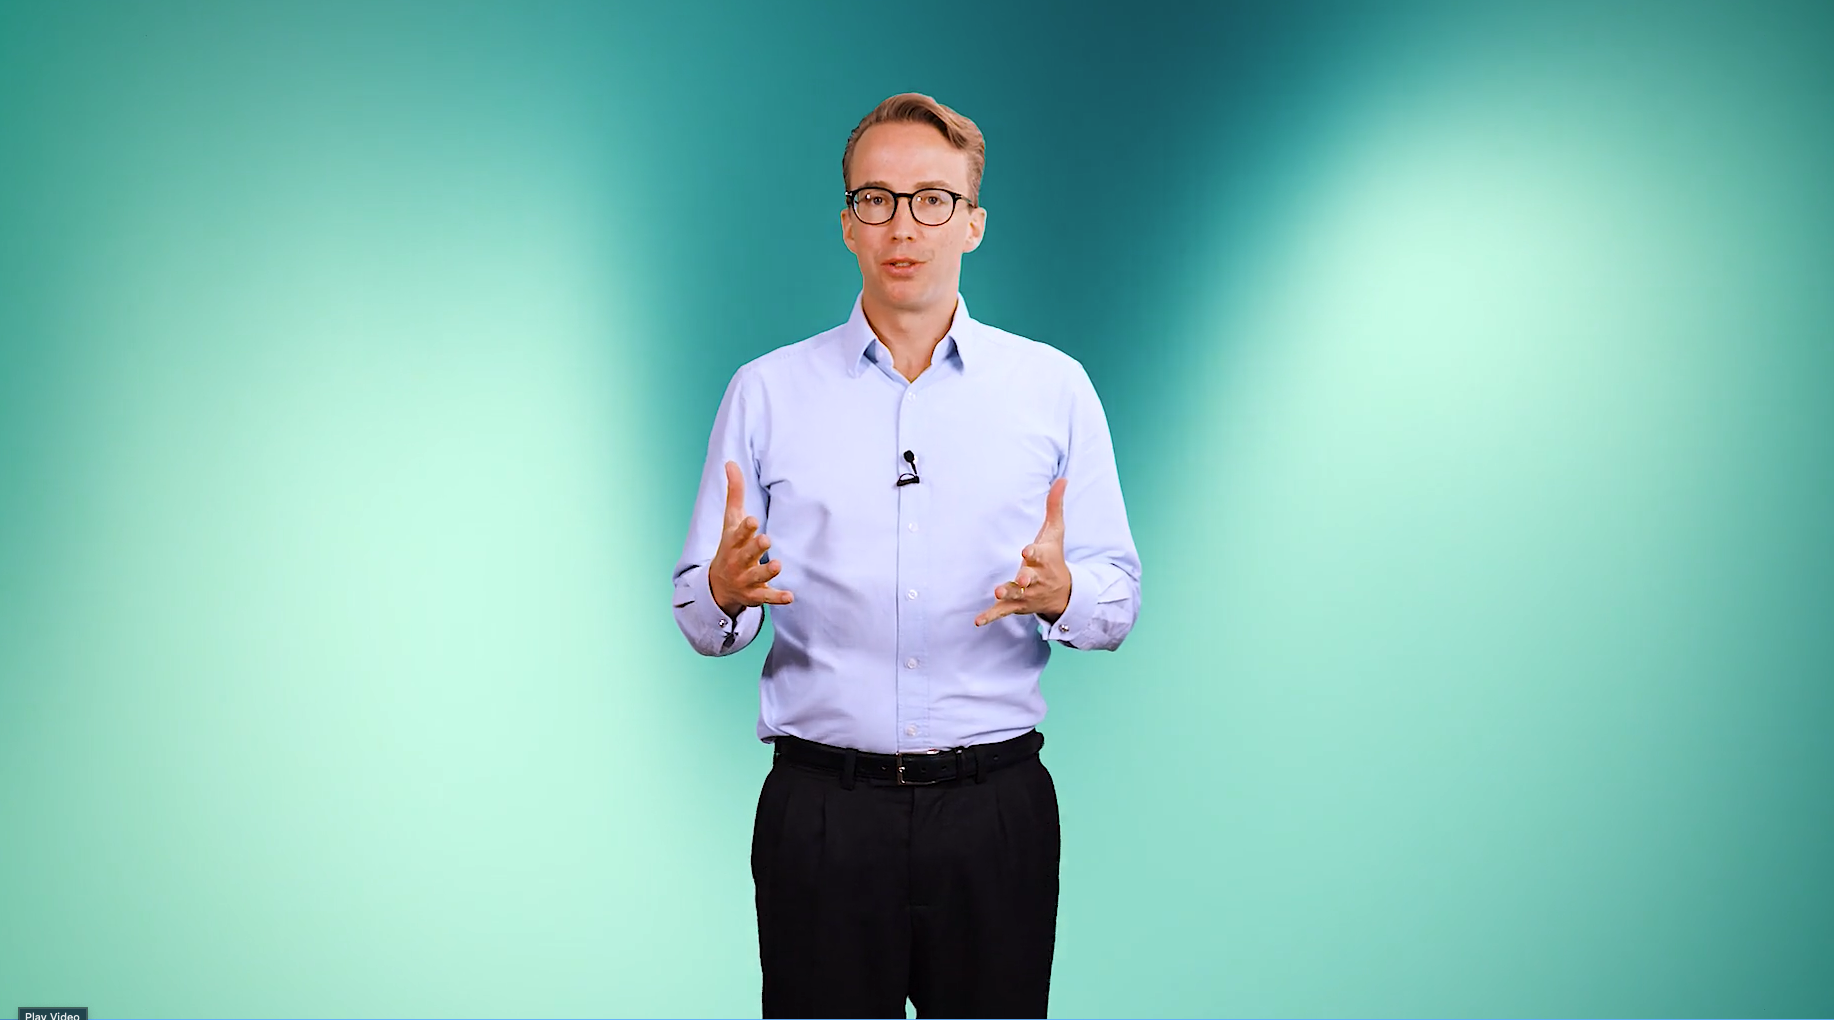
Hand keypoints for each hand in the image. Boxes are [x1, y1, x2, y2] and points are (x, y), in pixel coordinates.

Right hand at [708, 460, 793, 617]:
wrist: (718, 586)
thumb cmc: (730, 546)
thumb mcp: (730, 521)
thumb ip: (734, 493)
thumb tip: (730, 462)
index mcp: (732, 543)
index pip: (737, 534)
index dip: (744, 528)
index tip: (752, 520)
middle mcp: (738, 561)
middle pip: (746, 554)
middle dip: (755, 548)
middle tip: (766, 539)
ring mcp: (746, 579)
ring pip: (757, 576)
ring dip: (767, 572)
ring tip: (778, 565)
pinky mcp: (756, 595)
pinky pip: (767, 597)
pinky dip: (778, 598)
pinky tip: (790, 596)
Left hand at [975, 477, 1070, 626]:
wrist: (1063, 593)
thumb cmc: (1055, 557)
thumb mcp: (1056, 532)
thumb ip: (1055, 506)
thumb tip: (1062, 478)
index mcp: (1043, 559)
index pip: (1038, 555)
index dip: (1033, 554)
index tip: (1026, 551)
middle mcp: (1035, 578)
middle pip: (1030, 578)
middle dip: (1026, 579)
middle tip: (1022, 579)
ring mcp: (1026, 593)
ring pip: (1016, 595)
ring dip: (1007, 594)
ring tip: (998, 593)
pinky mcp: (1016, 605)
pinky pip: (1002, 612)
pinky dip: (991, 616)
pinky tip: (978, 621)